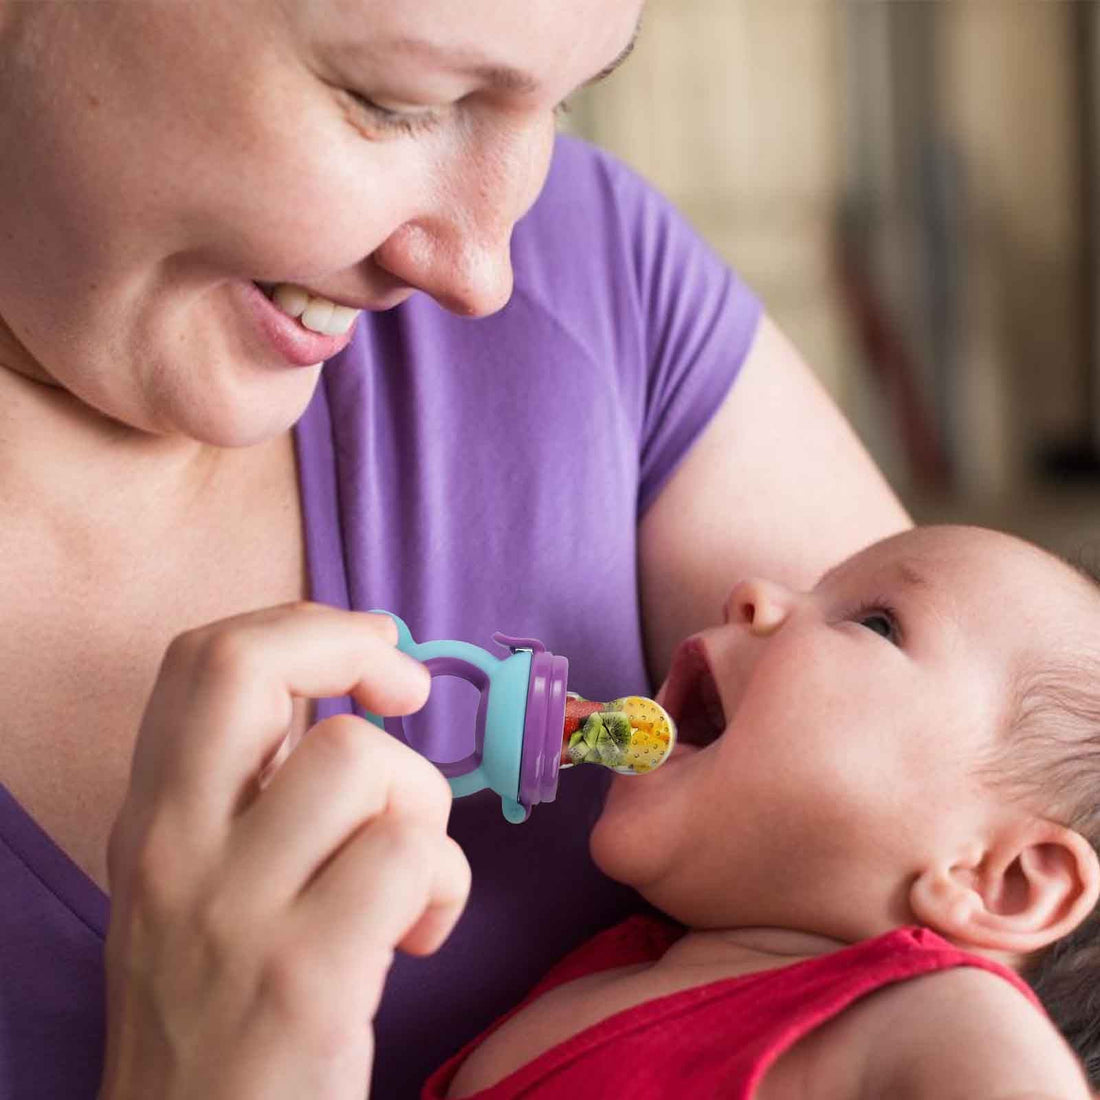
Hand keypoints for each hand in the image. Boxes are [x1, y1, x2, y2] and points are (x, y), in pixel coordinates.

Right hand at [98, 603, 470, 1099]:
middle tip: (405, 695)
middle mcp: (173, 849)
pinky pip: (408, 854)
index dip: (307, 627)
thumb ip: (252, 786)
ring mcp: (233, 911)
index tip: (375, 653)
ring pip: (362, 760)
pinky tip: (416, 937)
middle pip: (250, 665)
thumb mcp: (199, 882)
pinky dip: (443, 886)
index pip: (208, 656)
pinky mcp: (304, 976)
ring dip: (420, 807)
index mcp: (153, 816)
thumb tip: (352, 681)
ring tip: (409, 878)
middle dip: (350, 650)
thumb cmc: (220, 1007)